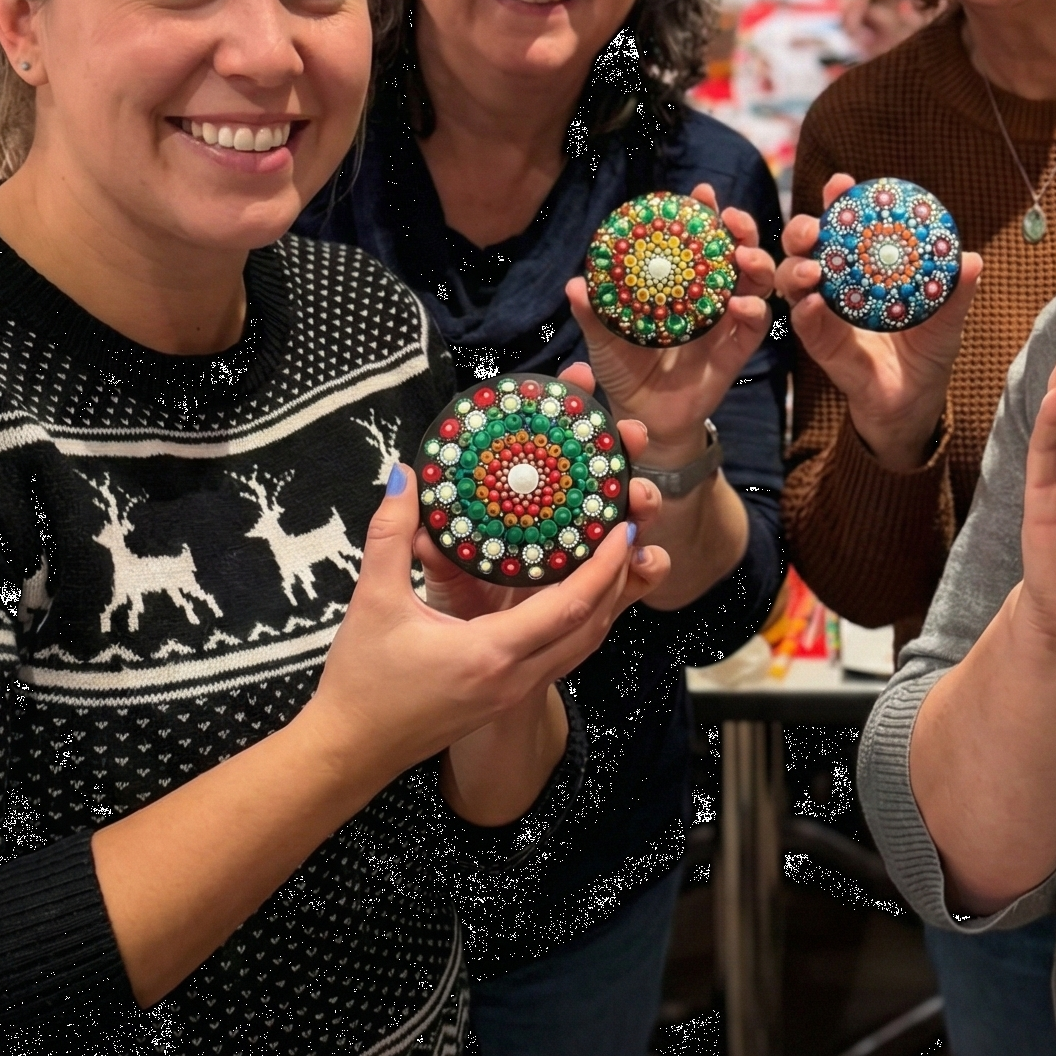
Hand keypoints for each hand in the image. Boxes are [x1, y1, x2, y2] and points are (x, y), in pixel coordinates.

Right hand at [302, 455, 668, 788]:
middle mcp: (515, 678)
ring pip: (582, 646)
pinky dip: (580, 624)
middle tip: (626, 529)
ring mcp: (514, 694)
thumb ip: (391, 536)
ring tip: (610, 557)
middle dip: (617, 577)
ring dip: (603, 602)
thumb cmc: (360, 682)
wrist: (350, 752)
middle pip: (591, 626)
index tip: (623, 526)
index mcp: (491, 654)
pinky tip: (573, 596)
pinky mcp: (507, 699)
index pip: (571, 606)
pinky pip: (563, 658)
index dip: (604, 564)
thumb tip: (404, 476)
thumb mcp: (373, 601)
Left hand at [415, 362, 665, 616]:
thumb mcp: (428, 579)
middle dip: (624, 452)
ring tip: (642, 499)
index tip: (577, 376)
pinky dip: (645, 569)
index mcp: (520, 514)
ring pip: (624, 529)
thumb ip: (422, 543)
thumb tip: (407, 491)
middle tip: (631, 433)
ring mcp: (583, 568)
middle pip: (602, 482)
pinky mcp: (595, 609)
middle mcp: (559, 533)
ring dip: (642, 506)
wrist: (450, 679)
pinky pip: (628, 587)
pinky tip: (648, 559)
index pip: (552, 455)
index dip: (569, 414)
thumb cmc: (436, 624)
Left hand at [566, 186, 774, 465]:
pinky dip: (754, 312)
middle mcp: (709, 297)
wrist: (642, 417)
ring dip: (758, 263)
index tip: (702, 193)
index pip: (698, 240)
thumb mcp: (603, 339)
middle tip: (732, 218)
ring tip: (745, 255)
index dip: (704, 214)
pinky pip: (755, 328)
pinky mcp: (736, 352)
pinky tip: (740, 305)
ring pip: (757, 283)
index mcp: (681, 284)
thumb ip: (593, 312)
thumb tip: (575, 284)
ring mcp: (726, 323)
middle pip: (738, 252)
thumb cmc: (623, 370)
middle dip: (742, 230)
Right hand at [776, 171, 983, 469]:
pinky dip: (805, 313)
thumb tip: (971, 259)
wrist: (916, 402)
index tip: (842, 183)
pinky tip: (812, 304)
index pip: (844, 227)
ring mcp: (824, 316)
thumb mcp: (948, 318)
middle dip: (802, 229)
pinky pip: (805, 327)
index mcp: (863, 269)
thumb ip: (956, 290)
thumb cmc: (927, 351)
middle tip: (816, 227)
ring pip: (793, 282)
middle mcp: (836, 286)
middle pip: (805, 248)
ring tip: (814, 268)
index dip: (838, 202)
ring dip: (797, 270)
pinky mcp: (821, 348)